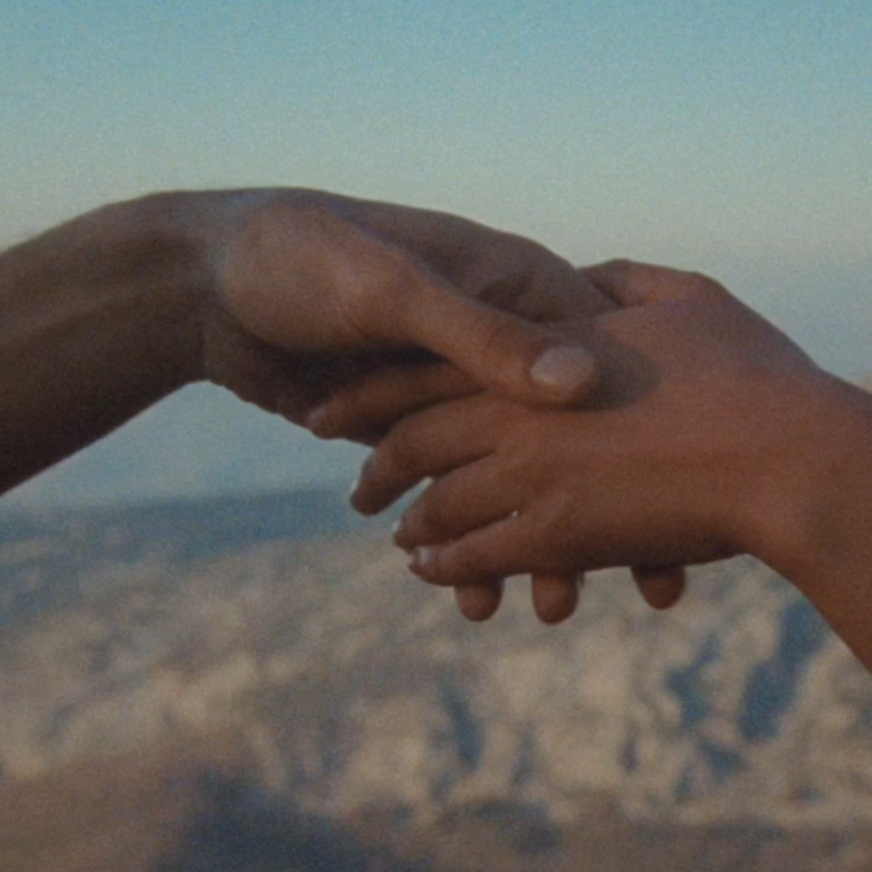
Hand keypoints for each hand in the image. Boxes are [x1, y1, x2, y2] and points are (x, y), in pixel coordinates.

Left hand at [130, 190, 680, 617]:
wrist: (206, 280)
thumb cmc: (303, 261)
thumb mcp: (397, 291)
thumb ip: (482, 338)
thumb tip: (572, 386)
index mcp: (517, 294)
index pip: (591, 375)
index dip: (630, 446)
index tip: (665, 518)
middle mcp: (500, 348)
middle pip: (559, 449)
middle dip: (586, 523)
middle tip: (599, 590)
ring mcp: (462, 395)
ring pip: (515, 484)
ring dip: (531, 551)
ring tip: (548, 610)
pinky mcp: (417, 436)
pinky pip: (460, 500)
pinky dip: (472, 550)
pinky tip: (478, 594)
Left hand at [352, 260, 845, 594]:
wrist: (800, 460)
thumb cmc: (759, 375)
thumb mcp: (689, 296)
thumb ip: (622, 282)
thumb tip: (585, 278)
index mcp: (546, 346)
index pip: (433, 363)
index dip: (375, 388)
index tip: (336, 405)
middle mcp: (524, 409)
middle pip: (419, 437)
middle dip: (380, 464)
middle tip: (359, 487)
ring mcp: (537, 475)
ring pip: (442, 504)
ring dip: (413, 524)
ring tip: (400, 538)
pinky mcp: (560, 536)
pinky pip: (481, 556)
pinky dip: (450, 566)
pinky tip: (436, 574)